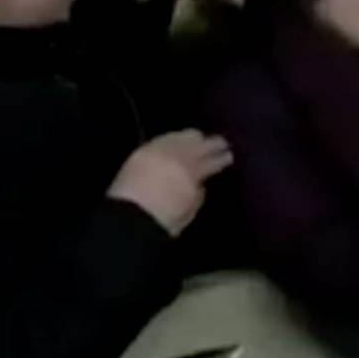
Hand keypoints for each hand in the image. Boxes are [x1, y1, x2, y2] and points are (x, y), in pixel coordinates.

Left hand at [108, 130, 234, 237]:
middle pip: (200, 144)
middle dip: (212, 143)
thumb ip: (198, 193)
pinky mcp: (143, 151)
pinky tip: (177, 137)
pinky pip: (162, 138)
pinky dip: (173, 137)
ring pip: (182, 136)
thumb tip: (200, 182)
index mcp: (192, 172)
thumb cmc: (162, 221)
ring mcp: (159, 151)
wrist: (128, 218)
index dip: (222, 158)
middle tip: (222, 143)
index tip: (229, 156)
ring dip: (194, 137)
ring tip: (200, 137)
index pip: (212, 161)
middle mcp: (178, 157)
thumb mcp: (189, 211)